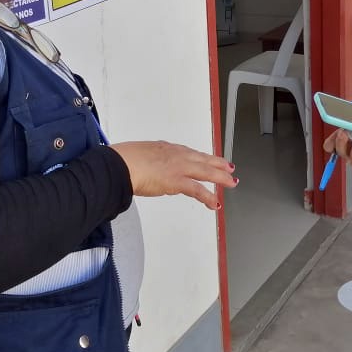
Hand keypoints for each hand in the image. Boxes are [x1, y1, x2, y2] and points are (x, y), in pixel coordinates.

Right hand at [109, 141, 235, 209]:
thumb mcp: (139, 155)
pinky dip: (208, 197)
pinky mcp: (177, 181)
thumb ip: (149, 161)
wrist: (121, 165)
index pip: (190, 152)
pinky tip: (215, 204)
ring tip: (231, 182)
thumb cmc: (123, 161)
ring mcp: (179, 168)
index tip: (208, 159)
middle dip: (218, 164)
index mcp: (167, 148)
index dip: (202, 157)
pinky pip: (198, 190)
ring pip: (206, 172)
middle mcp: (176, 155)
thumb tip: (150, 168)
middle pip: (203, 159)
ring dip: (220, 177)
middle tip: (229, 167)